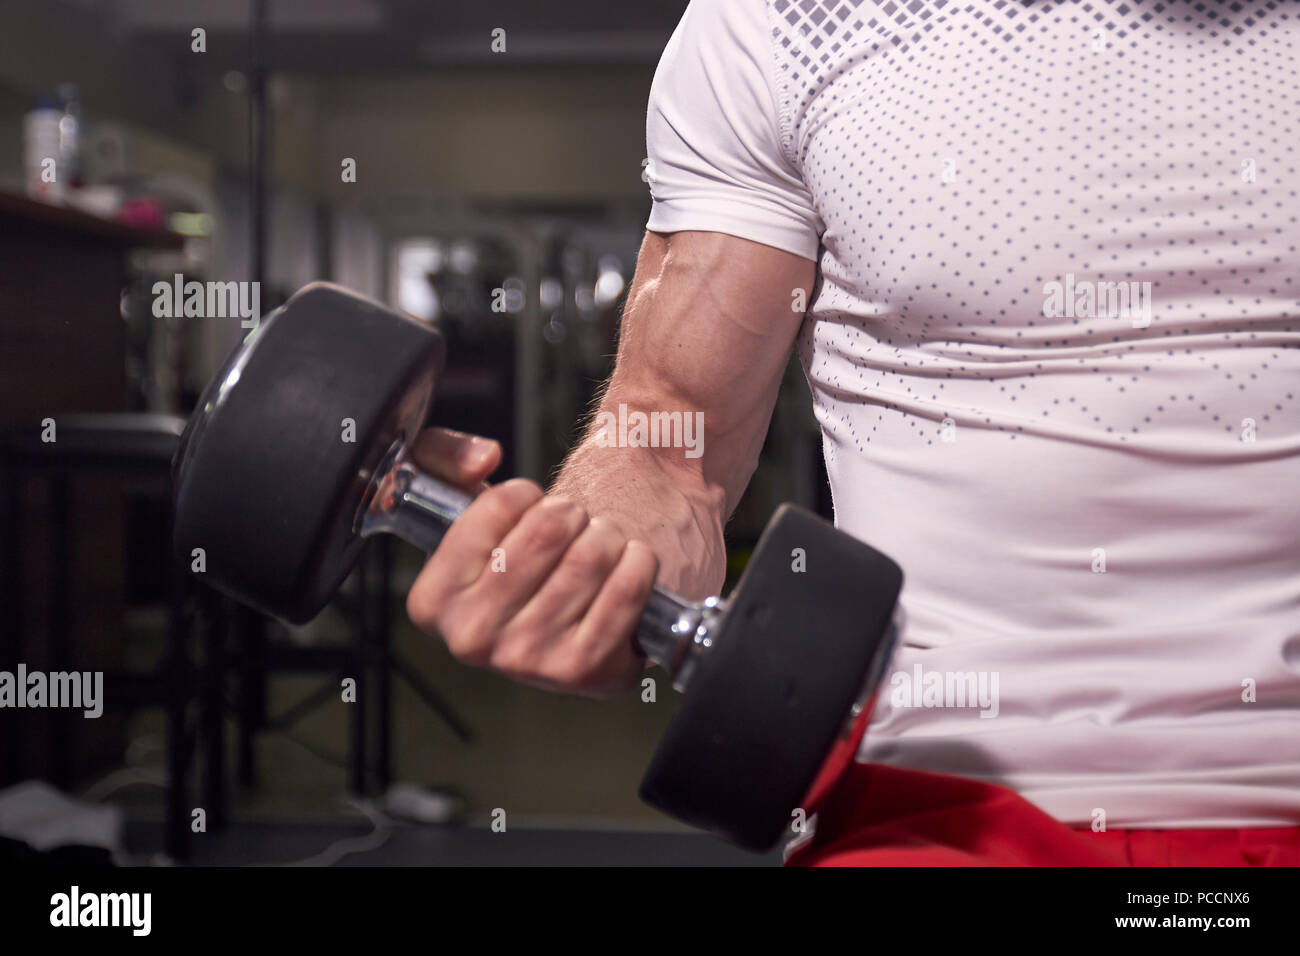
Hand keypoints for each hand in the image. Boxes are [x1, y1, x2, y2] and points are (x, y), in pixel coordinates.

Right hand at [404, 427, 658, 696]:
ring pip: (590, 556)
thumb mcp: (459, 498)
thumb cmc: (515, 555)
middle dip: (572, 513)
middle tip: (572, 526)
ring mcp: (528, 660)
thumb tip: (482, 458)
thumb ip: (442, 454)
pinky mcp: (585, 671)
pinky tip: (627, 568)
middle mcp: (472, 638)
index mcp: (432, 600)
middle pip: (549, 529)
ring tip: (597, 547)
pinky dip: (638, 565)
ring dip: (607, 537)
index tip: (530, 510)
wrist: (568, 616)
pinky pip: (626, 591)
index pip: (499, 505)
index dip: (526, 494)